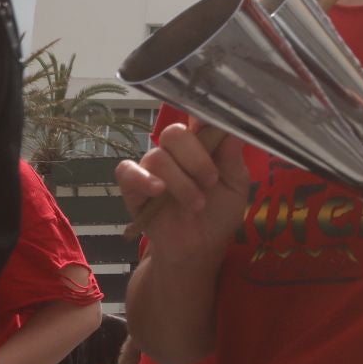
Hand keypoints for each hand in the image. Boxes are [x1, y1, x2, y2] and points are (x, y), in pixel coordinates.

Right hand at [116, 122, 249, 263]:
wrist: (200, 248)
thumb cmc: (219, 213)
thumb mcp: (236, 186)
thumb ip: (232, 158)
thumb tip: (233, 128)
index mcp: (201, 146)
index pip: (195, 119)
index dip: (201, 115)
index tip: (210, 122)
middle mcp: (174, 153)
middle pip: (175, 134)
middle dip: (196, 158)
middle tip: (210, 181)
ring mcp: (151, 169)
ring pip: (158, 157)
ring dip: (181, 182)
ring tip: (196, 204)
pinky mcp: (132, 187)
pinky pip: (127, 171)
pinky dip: (142, 178)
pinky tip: (158, 190)